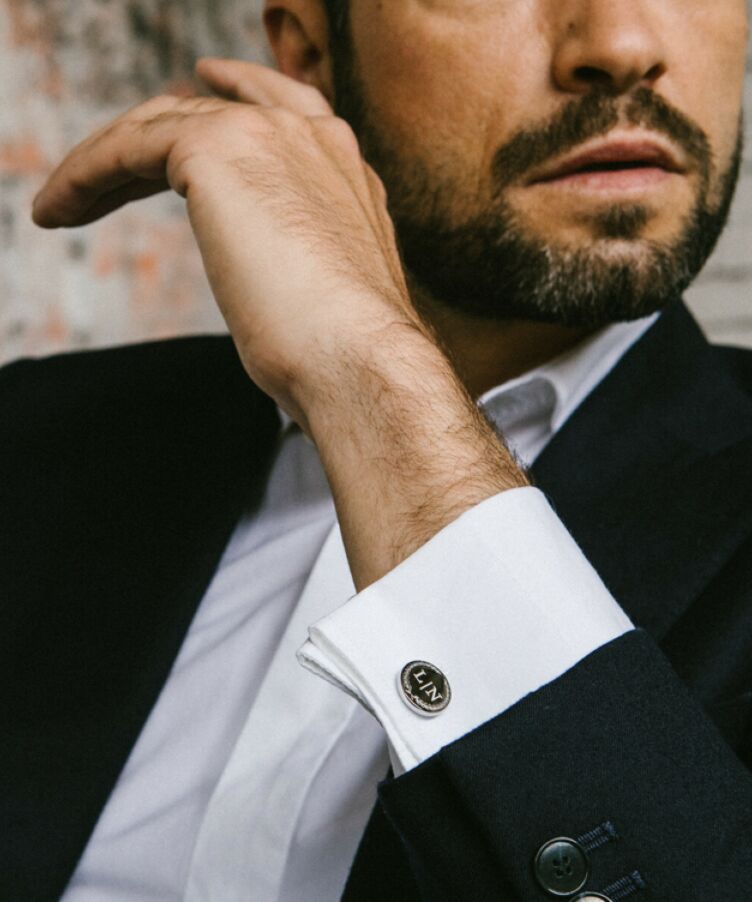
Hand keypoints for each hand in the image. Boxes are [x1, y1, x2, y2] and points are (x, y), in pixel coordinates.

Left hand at [32, 59, 418, 429]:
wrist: (360, 358)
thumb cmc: (346, 353)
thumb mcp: (326, 293)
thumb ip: (302, 259)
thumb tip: (272, 280)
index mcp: (344, 169)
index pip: (275, 108)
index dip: (227, 100)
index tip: (191, 103)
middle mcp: (310, 136)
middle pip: (205, 111)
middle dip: (148, 140)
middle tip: (102, 173)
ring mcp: (266, 135)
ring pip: (157, 125)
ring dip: (103, 164)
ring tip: (66, 204)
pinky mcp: (215, 150)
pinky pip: (124, 147)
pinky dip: (84, 175)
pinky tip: (60, 210)